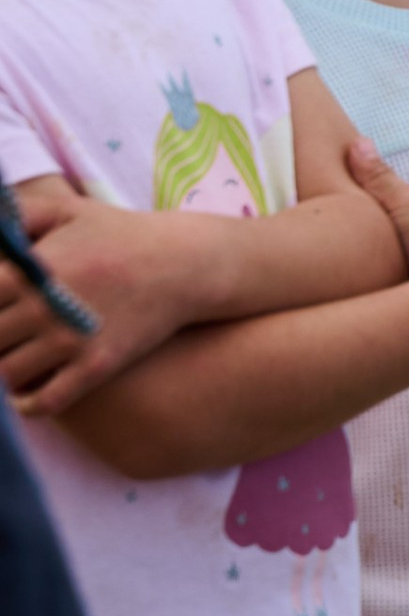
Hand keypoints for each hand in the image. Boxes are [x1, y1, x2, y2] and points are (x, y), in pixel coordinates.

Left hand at [0, 178, 202, 415]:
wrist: (183, 264)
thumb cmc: (120, 234)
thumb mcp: (67, 210)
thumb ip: (17, 215)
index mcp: (29, 271)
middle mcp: (44, 308)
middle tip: (5, 337)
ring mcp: (70, 341)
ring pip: (6, 374)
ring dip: (2, 372)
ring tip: (11, 360)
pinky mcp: (95, 367)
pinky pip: (45, 401)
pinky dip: (26, 405)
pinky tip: (23, 396)